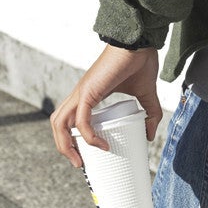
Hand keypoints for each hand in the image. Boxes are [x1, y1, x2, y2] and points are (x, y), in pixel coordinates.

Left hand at [50, 45, 161, 167]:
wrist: (140, 44)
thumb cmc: (140, 62)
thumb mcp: (146, 94)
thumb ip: (150, 113)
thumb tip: (150, 134)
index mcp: (88, 94)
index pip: (69, 119)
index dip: (71, 138)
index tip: (86, 154)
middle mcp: (80, 94)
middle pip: (57, 124)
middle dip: (63, 147)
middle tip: (80, 164)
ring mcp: (81, 92)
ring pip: (59, 122)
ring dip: (65, 145)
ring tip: (81, 160)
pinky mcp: (88, 91)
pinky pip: (80, 118)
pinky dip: (87, 135)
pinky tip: (100, 144)